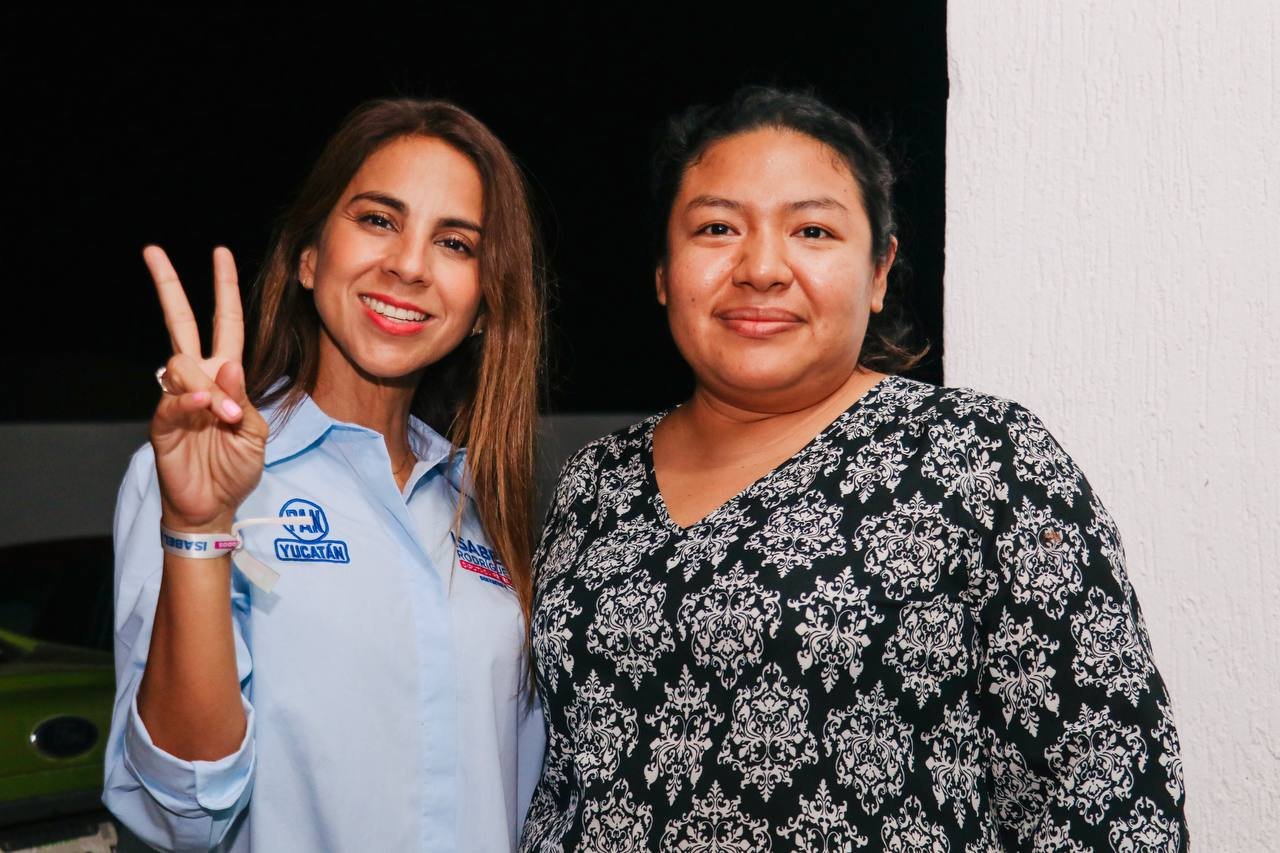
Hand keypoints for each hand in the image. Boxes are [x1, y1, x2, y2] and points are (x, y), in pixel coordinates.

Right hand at [145, 246, 267, 531]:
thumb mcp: (256, 432)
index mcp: (225, 376)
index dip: (224, 290)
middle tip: (153, 251)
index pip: (225, 324)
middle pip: (180, 324)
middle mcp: (198, 380)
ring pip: (182, 365)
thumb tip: (230, 365)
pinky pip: (171, 401)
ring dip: (212, 389)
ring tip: (229, 420)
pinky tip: (203, 408)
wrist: (215, 505)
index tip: (220, 254)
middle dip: (168, 287)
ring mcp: (176, 399)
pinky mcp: (162, 424)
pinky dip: (190, 402)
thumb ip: (246, 400)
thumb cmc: (235, 467)